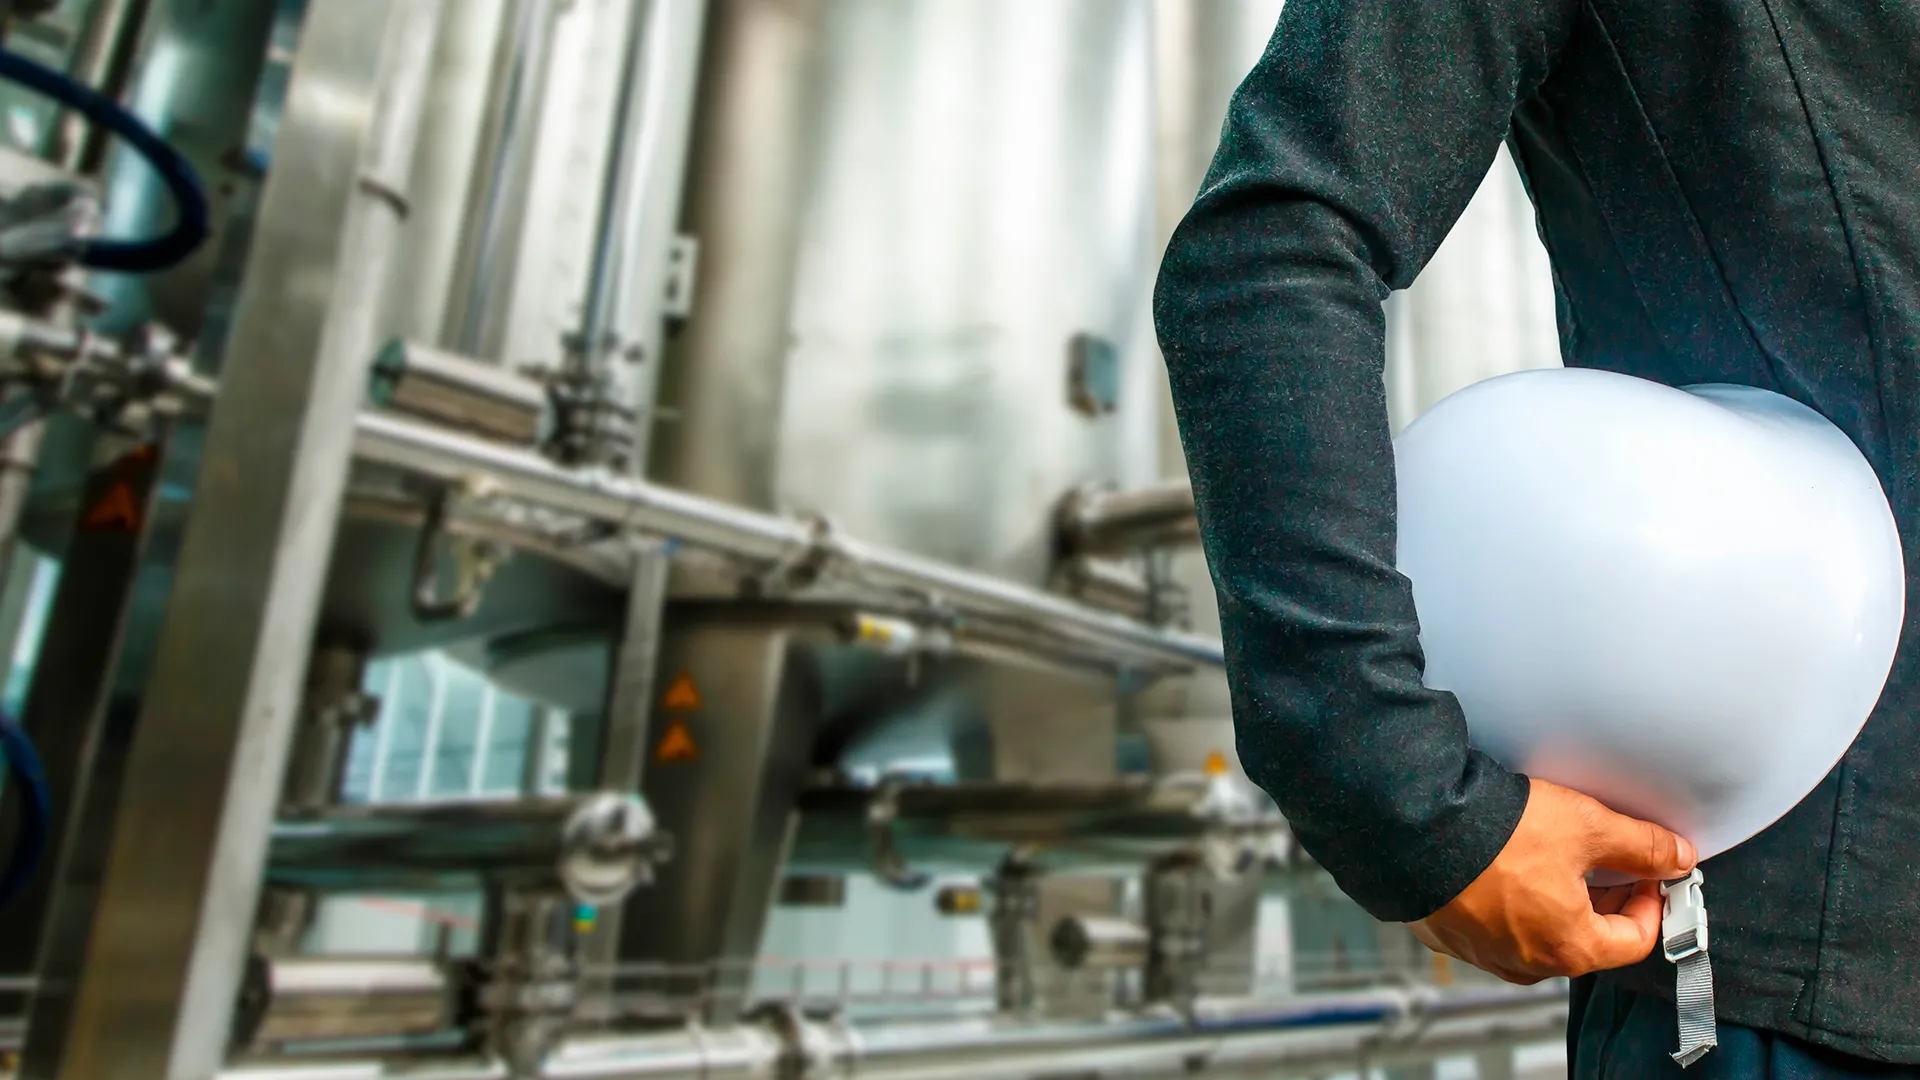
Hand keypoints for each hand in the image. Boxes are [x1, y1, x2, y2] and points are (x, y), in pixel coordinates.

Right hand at [1408, 778, 1697, 983]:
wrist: (1416, 827)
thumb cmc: (1497, 835)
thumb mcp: (1587, 827)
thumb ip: (1641, 846)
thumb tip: (1675, 856)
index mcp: (1571, 948)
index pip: (1636, 940)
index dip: (1652, 901)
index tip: (1648, 872)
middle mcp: (1527, 962)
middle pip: (1586, 939)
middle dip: (1601, 898)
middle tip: (1601, 857)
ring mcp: (1483, 952)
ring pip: (1537, 933)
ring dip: (1552, 901)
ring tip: (1546, 854)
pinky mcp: (1449, 933)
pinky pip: (1492, 924)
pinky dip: (1506, 901)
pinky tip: (1500, 863)